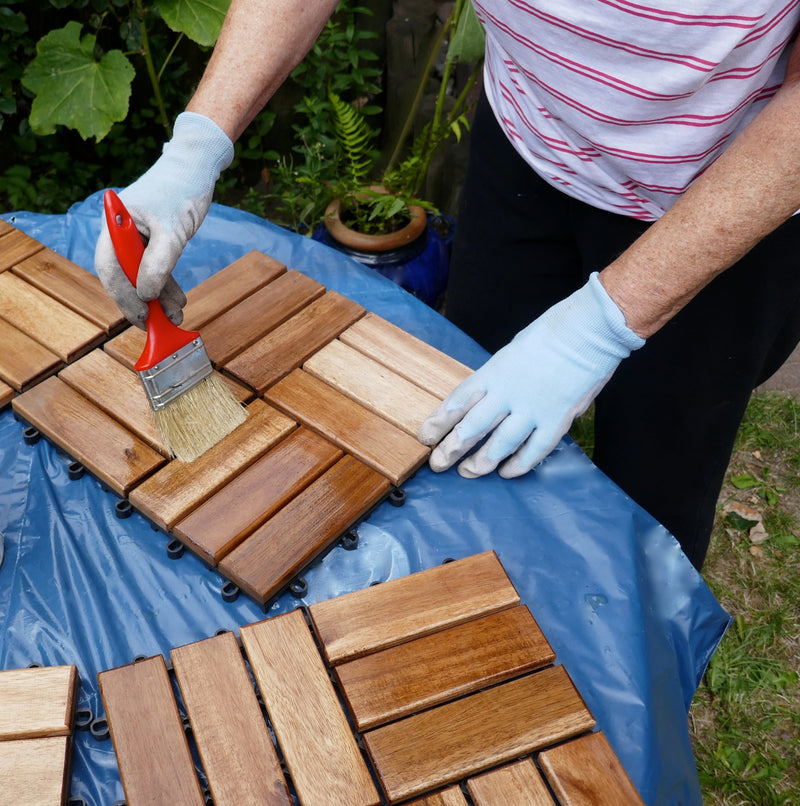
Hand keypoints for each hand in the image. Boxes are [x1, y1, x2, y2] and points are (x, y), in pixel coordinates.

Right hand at [94, 112, 233, 324]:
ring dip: (158, 297)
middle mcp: (122, 232)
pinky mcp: (154, 239)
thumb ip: (158, 264)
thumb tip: (145, 294)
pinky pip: (155, 268)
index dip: (124, 297)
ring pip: (142, 275)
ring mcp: (137, 236)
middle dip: (142, 302)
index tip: (141, 317)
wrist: (197, 166)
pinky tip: (178, 300)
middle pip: (124, 276)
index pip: (111, 269)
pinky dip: (166, 285)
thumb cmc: (181, 190)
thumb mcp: (172, 232)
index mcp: (116, 225)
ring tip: (176, 316)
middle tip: (158, 325)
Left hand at [418, 273, 644, 477]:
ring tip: (468, 472)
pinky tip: (506, 473)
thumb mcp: (512, 351)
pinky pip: (533, 451)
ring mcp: (532, 410)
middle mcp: (507, 394)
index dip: (439, 422)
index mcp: (493, 373)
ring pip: (498, 445)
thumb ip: (498, 378)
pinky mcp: (556, 421)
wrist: (589, 331)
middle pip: (471, 429)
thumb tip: (485, 399)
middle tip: (439, 464)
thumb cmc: (552, 333)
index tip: (425, 436)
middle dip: (451, 449)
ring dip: (480, 462)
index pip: (457, 402)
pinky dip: (518, 465)